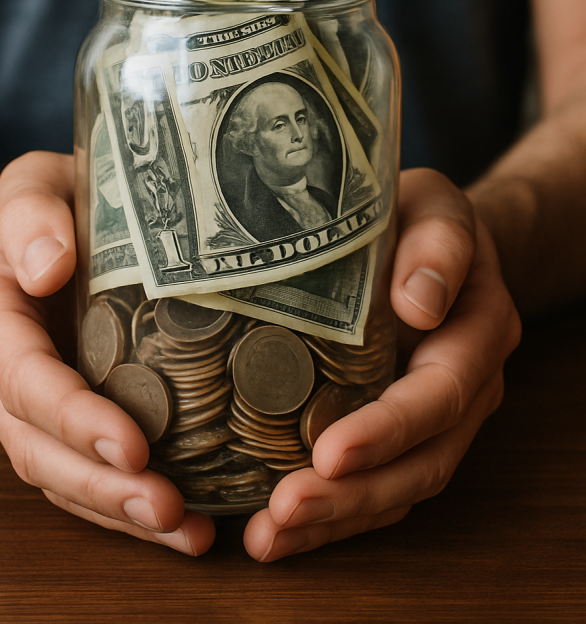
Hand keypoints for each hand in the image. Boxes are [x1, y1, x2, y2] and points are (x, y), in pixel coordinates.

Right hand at [0, 151, 215, 555]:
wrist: (41, 224)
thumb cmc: (42, 203)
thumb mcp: (29, 186)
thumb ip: (28, 217)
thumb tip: (47, 268)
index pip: (25, 380)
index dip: (74, 418)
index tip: (134, 444)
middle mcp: (1, 372)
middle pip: (38, 447)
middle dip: (102, 483)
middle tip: (167, 507)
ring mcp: (30, 404)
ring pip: (61, 476)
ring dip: (117, 510)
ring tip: (184, 530)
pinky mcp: (67, 417)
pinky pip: (85, 472)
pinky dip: (126, 505)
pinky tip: (183, 524)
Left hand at [243, 168, 521, 561]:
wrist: (438, 240)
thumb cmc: (426, 217)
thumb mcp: (437, 206)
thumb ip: (439, 245)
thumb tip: (419, 303)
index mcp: (476, 335)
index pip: (438, 397)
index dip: (388, 431)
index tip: (330, 454)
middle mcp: (466, 389)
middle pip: (421, 464)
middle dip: (353, 496)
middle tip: (283, 512)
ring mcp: (437, 419)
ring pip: (399, 489)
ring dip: (337, 521)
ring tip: (269, 538)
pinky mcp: (401, 432)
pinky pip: (377, 485)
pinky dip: (333, 514)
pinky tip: (279, 530)